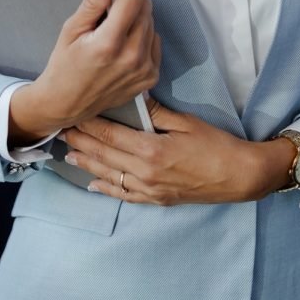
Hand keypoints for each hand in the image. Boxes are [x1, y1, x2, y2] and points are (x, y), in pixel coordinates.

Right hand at [9, 0, 160, 143]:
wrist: (68, 104)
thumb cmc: (65, 67)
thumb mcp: (71, 30)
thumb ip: (91, 4)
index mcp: (108, 44)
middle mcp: (131, 57)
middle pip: (145, 8)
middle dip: (129, 0)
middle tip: (111, 8)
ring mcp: (144, 69)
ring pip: (151, 23)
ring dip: (136, 19)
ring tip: (114, 30)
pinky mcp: (150, 77)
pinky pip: (155, 42)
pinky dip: (142, 37)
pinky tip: (124, 45)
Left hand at [60, 99, 295, 205]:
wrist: (238, 176)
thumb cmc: (215, 144)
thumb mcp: (187, 122)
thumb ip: (157, 113)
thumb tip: (134, 99)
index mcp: (151, 149)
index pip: (111, 136)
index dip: (89, 126)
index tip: (73, 115)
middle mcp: (144, 172)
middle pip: (104, 156)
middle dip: (82, 142)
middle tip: (62, 131)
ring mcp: (149, 190)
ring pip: (110, 177)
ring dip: (88, 165)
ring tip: (69, 154)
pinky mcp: (157, 200)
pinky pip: (125, 196)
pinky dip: (107, 189)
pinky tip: (93, 185)